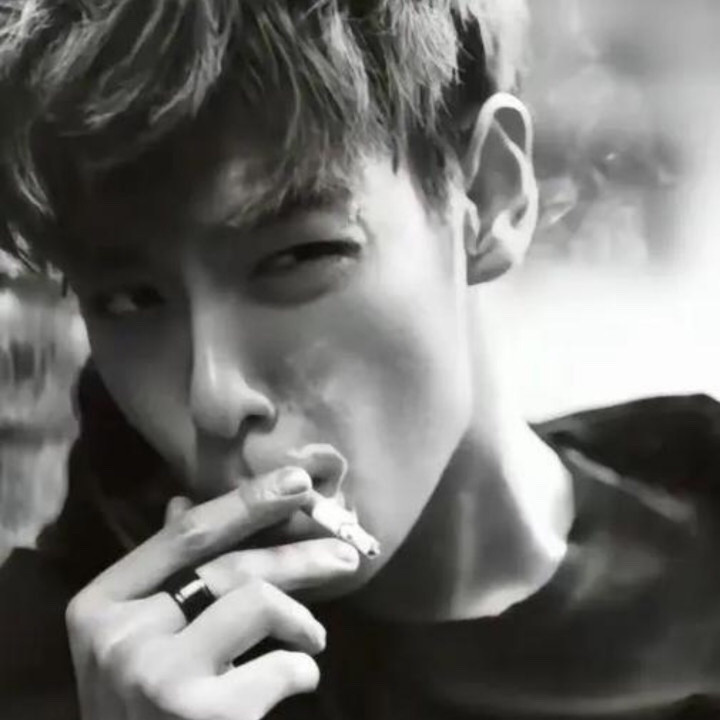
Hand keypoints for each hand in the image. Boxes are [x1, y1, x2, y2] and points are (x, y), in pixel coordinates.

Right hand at [65, 467, 359, 719]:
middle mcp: (122, 637)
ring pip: (258, 603)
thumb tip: (182, 502)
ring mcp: (160, 678)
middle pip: (230, 567)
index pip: (186, 535)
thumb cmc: (137, 707)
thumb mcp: (133, 638)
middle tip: (347, 553)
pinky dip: (302, 668)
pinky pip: (280, 666)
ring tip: (314, 638)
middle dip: (299, 554)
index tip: (298, 482)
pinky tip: (298, 678)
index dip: (248, 503)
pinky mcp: (203, 718)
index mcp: (100, 605)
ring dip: (303, 619)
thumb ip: (160, 573)